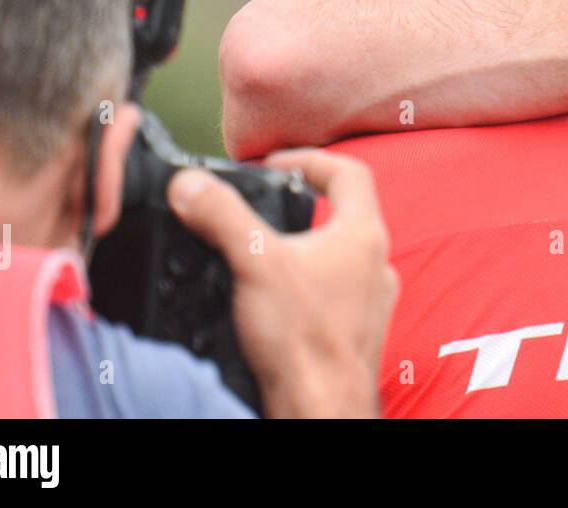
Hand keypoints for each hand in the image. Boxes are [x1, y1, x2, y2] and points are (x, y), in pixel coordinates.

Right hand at [167, 150, 397, 417]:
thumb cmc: (304, 341)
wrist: (321, 408)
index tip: (275, 165)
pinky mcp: (359, 332)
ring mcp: (372, 301)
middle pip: (345, 213)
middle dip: (302, 204)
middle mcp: (377, 264)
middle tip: (266, 206)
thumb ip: (221, 216)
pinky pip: (337, 295)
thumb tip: (190, 184)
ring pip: (341, 257)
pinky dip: (309, 287)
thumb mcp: (253, 264)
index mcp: (363, 234)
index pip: (348, 172)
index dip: (309, 159)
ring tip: (266, 253)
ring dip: (306, 247)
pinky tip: (279, 302)